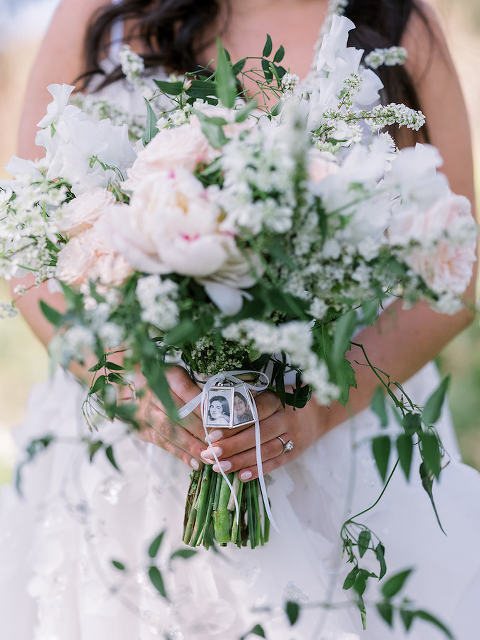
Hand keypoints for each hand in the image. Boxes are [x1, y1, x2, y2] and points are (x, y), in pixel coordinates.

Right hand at [123, 366, 209, 469]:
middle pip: (179, 414)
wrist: (126, 382)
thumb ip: (195, 388)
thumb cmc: (162, 378)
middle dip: (200, 431)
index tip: (220, 422)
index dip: (203, 408)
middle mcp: (153, 394)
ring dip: (192, 447)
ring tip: (210, 457)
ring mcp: (145, 413)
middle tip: (219, 444)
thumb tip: (217, 405)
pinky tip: (196, 464)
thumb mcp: (178, 374)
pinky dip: (180, 454)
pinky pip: (163, 444)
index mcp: (166, 376)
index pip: (188, 392)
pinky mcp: (142, 429)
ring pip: (171, 432)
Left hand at [199, 392, 333, 481]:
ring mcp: (293, 437)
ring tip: (219, 467)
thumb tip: (215, 411)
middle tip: (210, 453)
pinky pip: (276, 463)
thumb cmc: (285, 400)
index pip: (253, 412)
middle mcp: (286, 418)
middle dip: (232, 445)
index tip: (212, 434)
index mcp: (277, 400)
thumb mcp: (271, 392)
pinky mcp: (296, 452)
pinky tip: (241, 476)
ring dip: (241, 461)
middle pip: (257, 434)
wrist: (320, 411)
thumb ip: (249, 400)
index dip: (233, 424)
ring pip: (265, 451)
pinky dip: (258, 470)